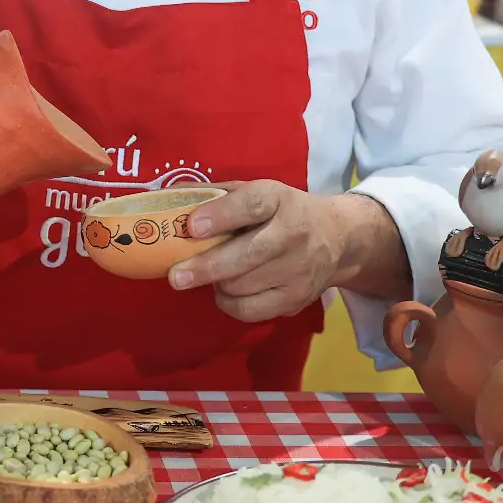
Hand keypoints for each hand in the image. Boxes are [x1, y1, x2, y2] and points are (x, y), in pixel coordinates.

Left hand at [166, 183, 401, 323]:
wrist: (337, 238)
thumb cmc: (280, 212)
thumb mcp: (255, 192)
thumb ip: (213, 195)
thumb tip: (166, 198)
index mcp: (279, 199)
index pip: (252, 205)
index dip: (220, 216)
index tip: (191, 226)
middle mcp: (293, 234)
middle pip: (248, 255)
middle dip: (207, 267)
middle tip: (175, 276)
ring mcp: (298, 270)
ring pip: (244, 286)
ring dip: (216, 283)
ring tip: (208, 273)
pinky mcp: (297, 299)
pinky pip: (252, 311)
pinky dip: (229, 303)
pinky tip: (225, 291)